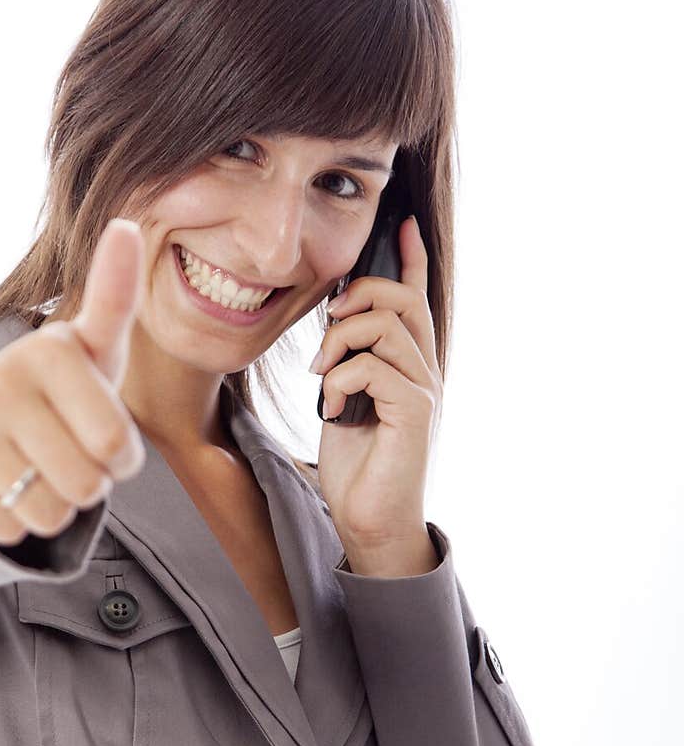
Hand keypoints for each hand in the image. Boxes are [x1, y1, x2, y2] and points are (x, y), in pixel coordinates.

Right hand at [0, 218, 146, 544]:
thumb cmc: (56, 391)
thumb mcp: (92, 350)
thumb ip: (116, 298)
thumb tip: (129, 226)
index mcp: (48, 352)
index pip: (115, 446)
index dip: (120, 458)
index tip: (105, 438)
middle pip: (86, 486)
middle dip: (88, 483)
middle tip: (66, 455)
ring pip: (48, 513)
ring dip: (53, 504)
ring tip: (34, 468)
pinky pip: (10, 530)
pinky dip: (13, 520)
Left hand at [308, 214, 442, 552]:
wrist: (370, 522)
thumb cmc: (357, 466)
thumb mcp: (344, 401)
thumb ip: (347, 363)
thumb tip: (333, 328)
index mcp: (408, 364)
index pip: (417, 298)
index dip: (411, 258)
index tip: (402, 223)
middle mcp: (424, 371)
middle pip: (403, 298)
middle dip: (358, 295)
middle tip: (328, 322)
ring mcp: (423, 390)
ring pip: (384, 326)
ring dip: (339, 343)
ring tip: (321, 376)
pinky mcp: (414, 412)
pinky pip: (373, 367)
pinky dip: (340, 381)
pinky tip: (330, 408)